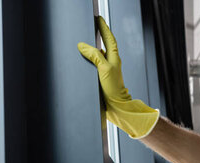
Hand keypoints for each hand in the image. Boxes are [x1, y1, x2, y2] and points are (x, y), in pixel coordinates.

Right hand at [77, 16, 158, 138]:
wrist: (117, 106)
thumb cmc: (114, 88)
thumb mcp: (104, 69)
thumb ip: (94, 56)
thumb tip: (82, 45)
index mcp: (114, 58)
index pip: (109, 39)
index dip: (104, 29)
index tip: (99, 19)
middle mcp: (111, 63)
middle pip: (104, 45)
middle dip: (99, 35)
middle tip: (92, 26)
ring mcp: (106, 70)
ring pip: (98, 55)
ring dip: (92, 48)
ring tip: (85, 41)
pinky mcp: (101, 78)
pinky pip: (94, 65)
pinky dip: (89, 60)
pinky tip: (83, 60)